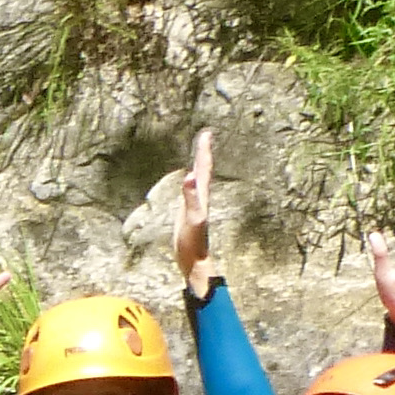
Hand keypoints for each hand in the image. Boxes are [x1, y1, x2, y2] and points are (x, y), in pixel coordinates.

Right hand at [173, 130, 215, 300]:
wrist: (194, 260)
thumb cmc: (193, 242)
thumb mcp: (191, 218)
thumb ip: (191, 198)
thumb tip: (190, 175)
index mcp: (202, 195)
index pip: (204, 168)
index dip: (204, 151)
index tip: (206, 133)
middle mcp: (201, 197)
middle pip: (203, 170)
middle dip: (203, 152)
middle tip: (205, 136)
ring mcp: (195, 204)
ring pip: (199, 179)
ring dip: (198, 164)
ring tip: (199, 153)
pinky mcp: (188, 212)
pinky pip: (191, 190)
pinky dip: (190, 180)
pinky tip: (188, 180)